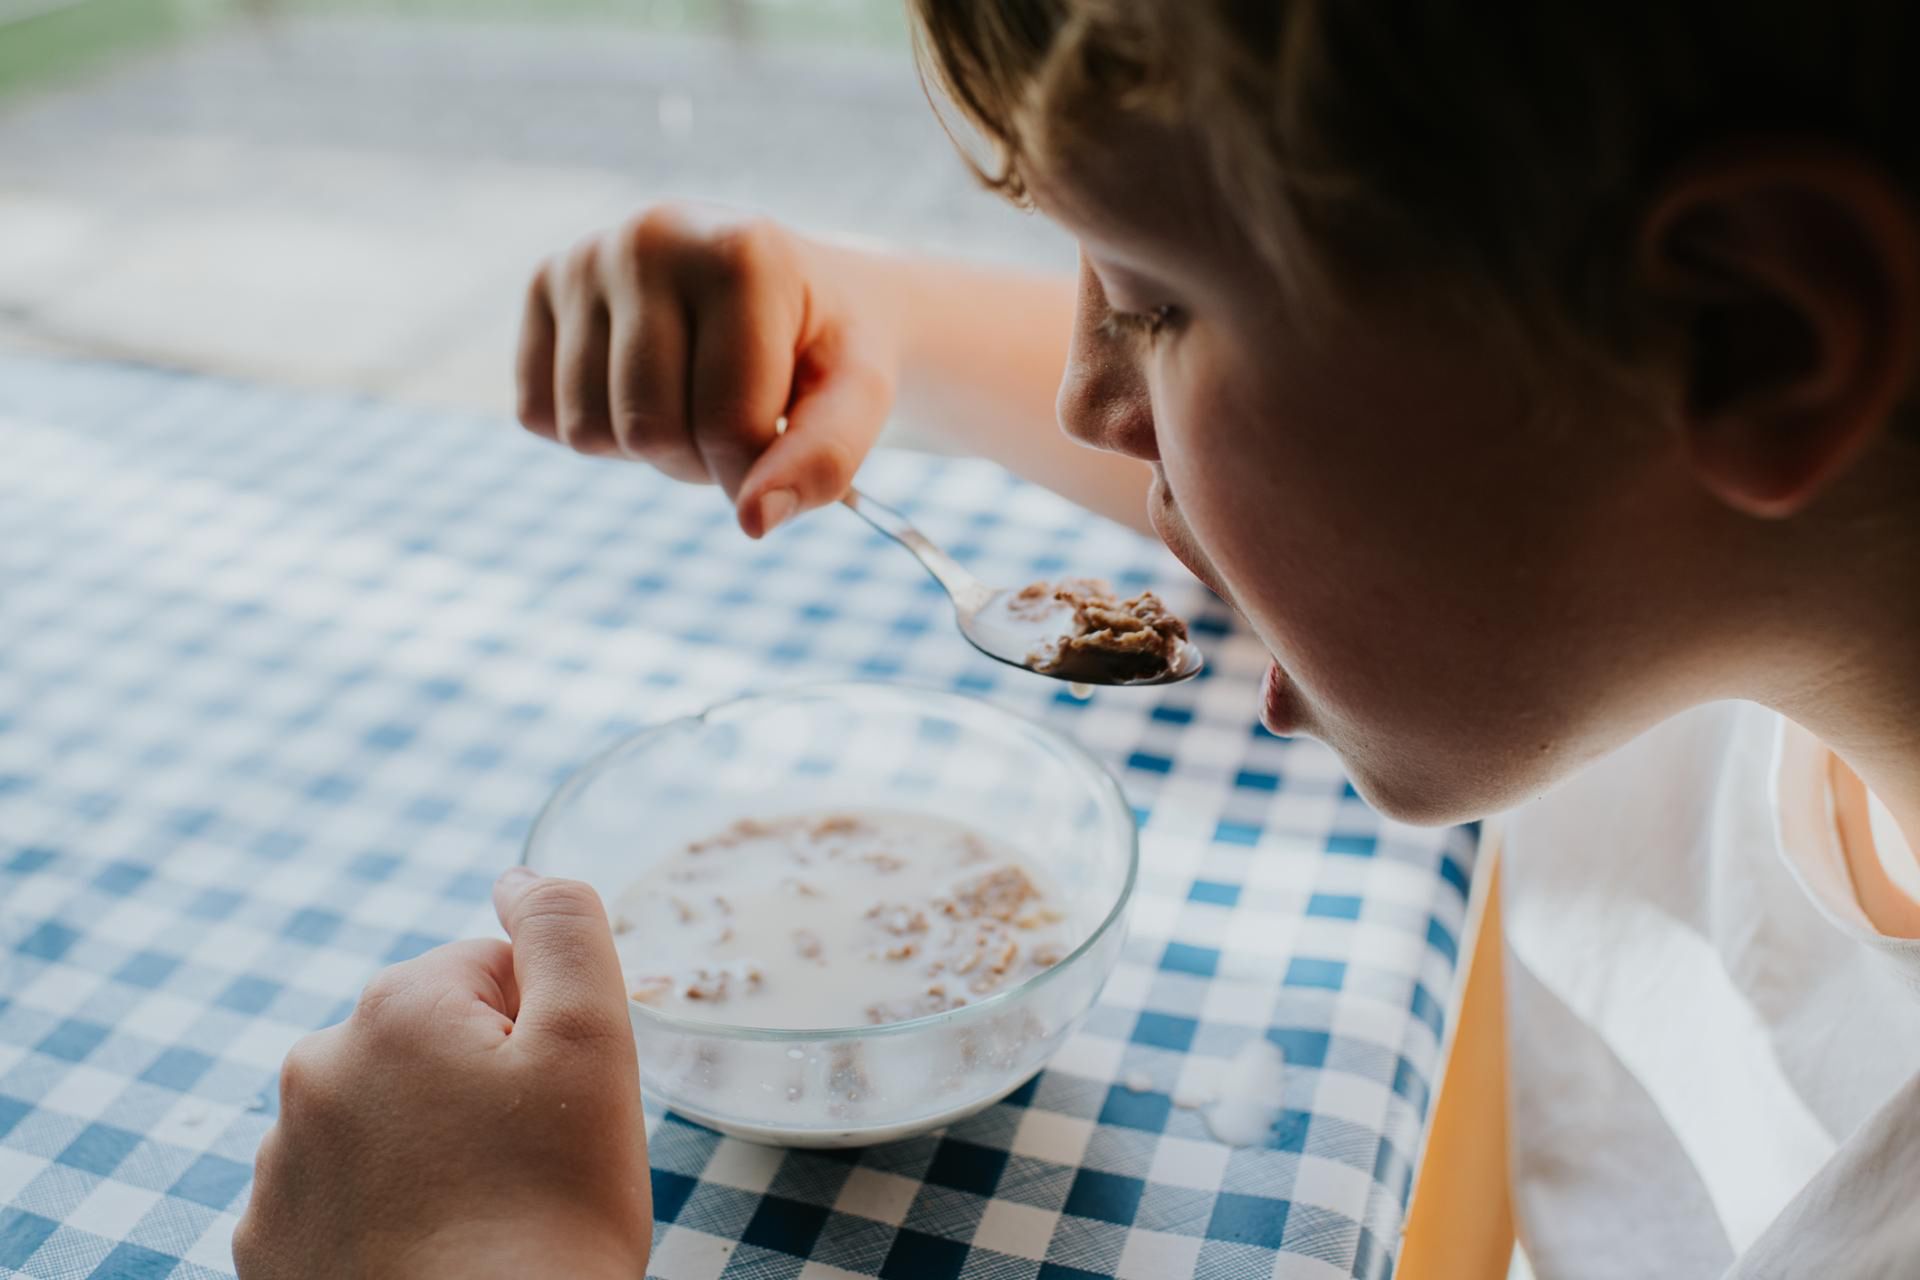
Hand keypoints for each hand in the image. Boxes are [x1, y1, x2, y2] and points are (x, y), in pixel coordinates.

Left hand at [233, 869, 649, 1279]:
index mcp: (394, 1008)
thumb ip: (562, 928)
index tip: (555, 1107)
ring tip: (483, 1211)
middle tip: (530, 1161)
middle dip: (486, 1083)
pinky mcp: (270, 1242)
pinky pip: (345, 1189)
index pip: (496, 974)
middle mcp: (315, 1070)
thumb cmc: (554, 1211)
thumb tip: (517, 874)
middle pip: (435, 1040)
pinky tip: (430, 1247)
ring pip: (389, 1114)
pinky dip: (387, 1207)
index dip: (544, 1036)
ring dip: (435, 1142)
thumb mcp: (592, 1041)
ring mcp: (283, 1163)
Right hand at [517, 205, 901, 537]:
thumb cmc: (826, 347)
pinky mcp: (541, 286)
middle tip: (736, 417)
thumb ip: (826, 459)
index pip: (727, 424)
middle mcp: (650, 238)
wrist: (791, 288)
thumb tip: (753, 521)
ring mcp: (584, 257)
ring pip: (587, 430)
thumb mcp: (860, 395)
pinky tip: (641, 383)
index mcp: (740, 253)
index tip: (782, 448)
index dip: (756, 471)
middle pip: (647, 431)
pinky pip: (540, 414)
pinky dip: (595, 429)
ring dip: (645, 448)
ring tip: (692, 396)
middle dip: (697, 460)